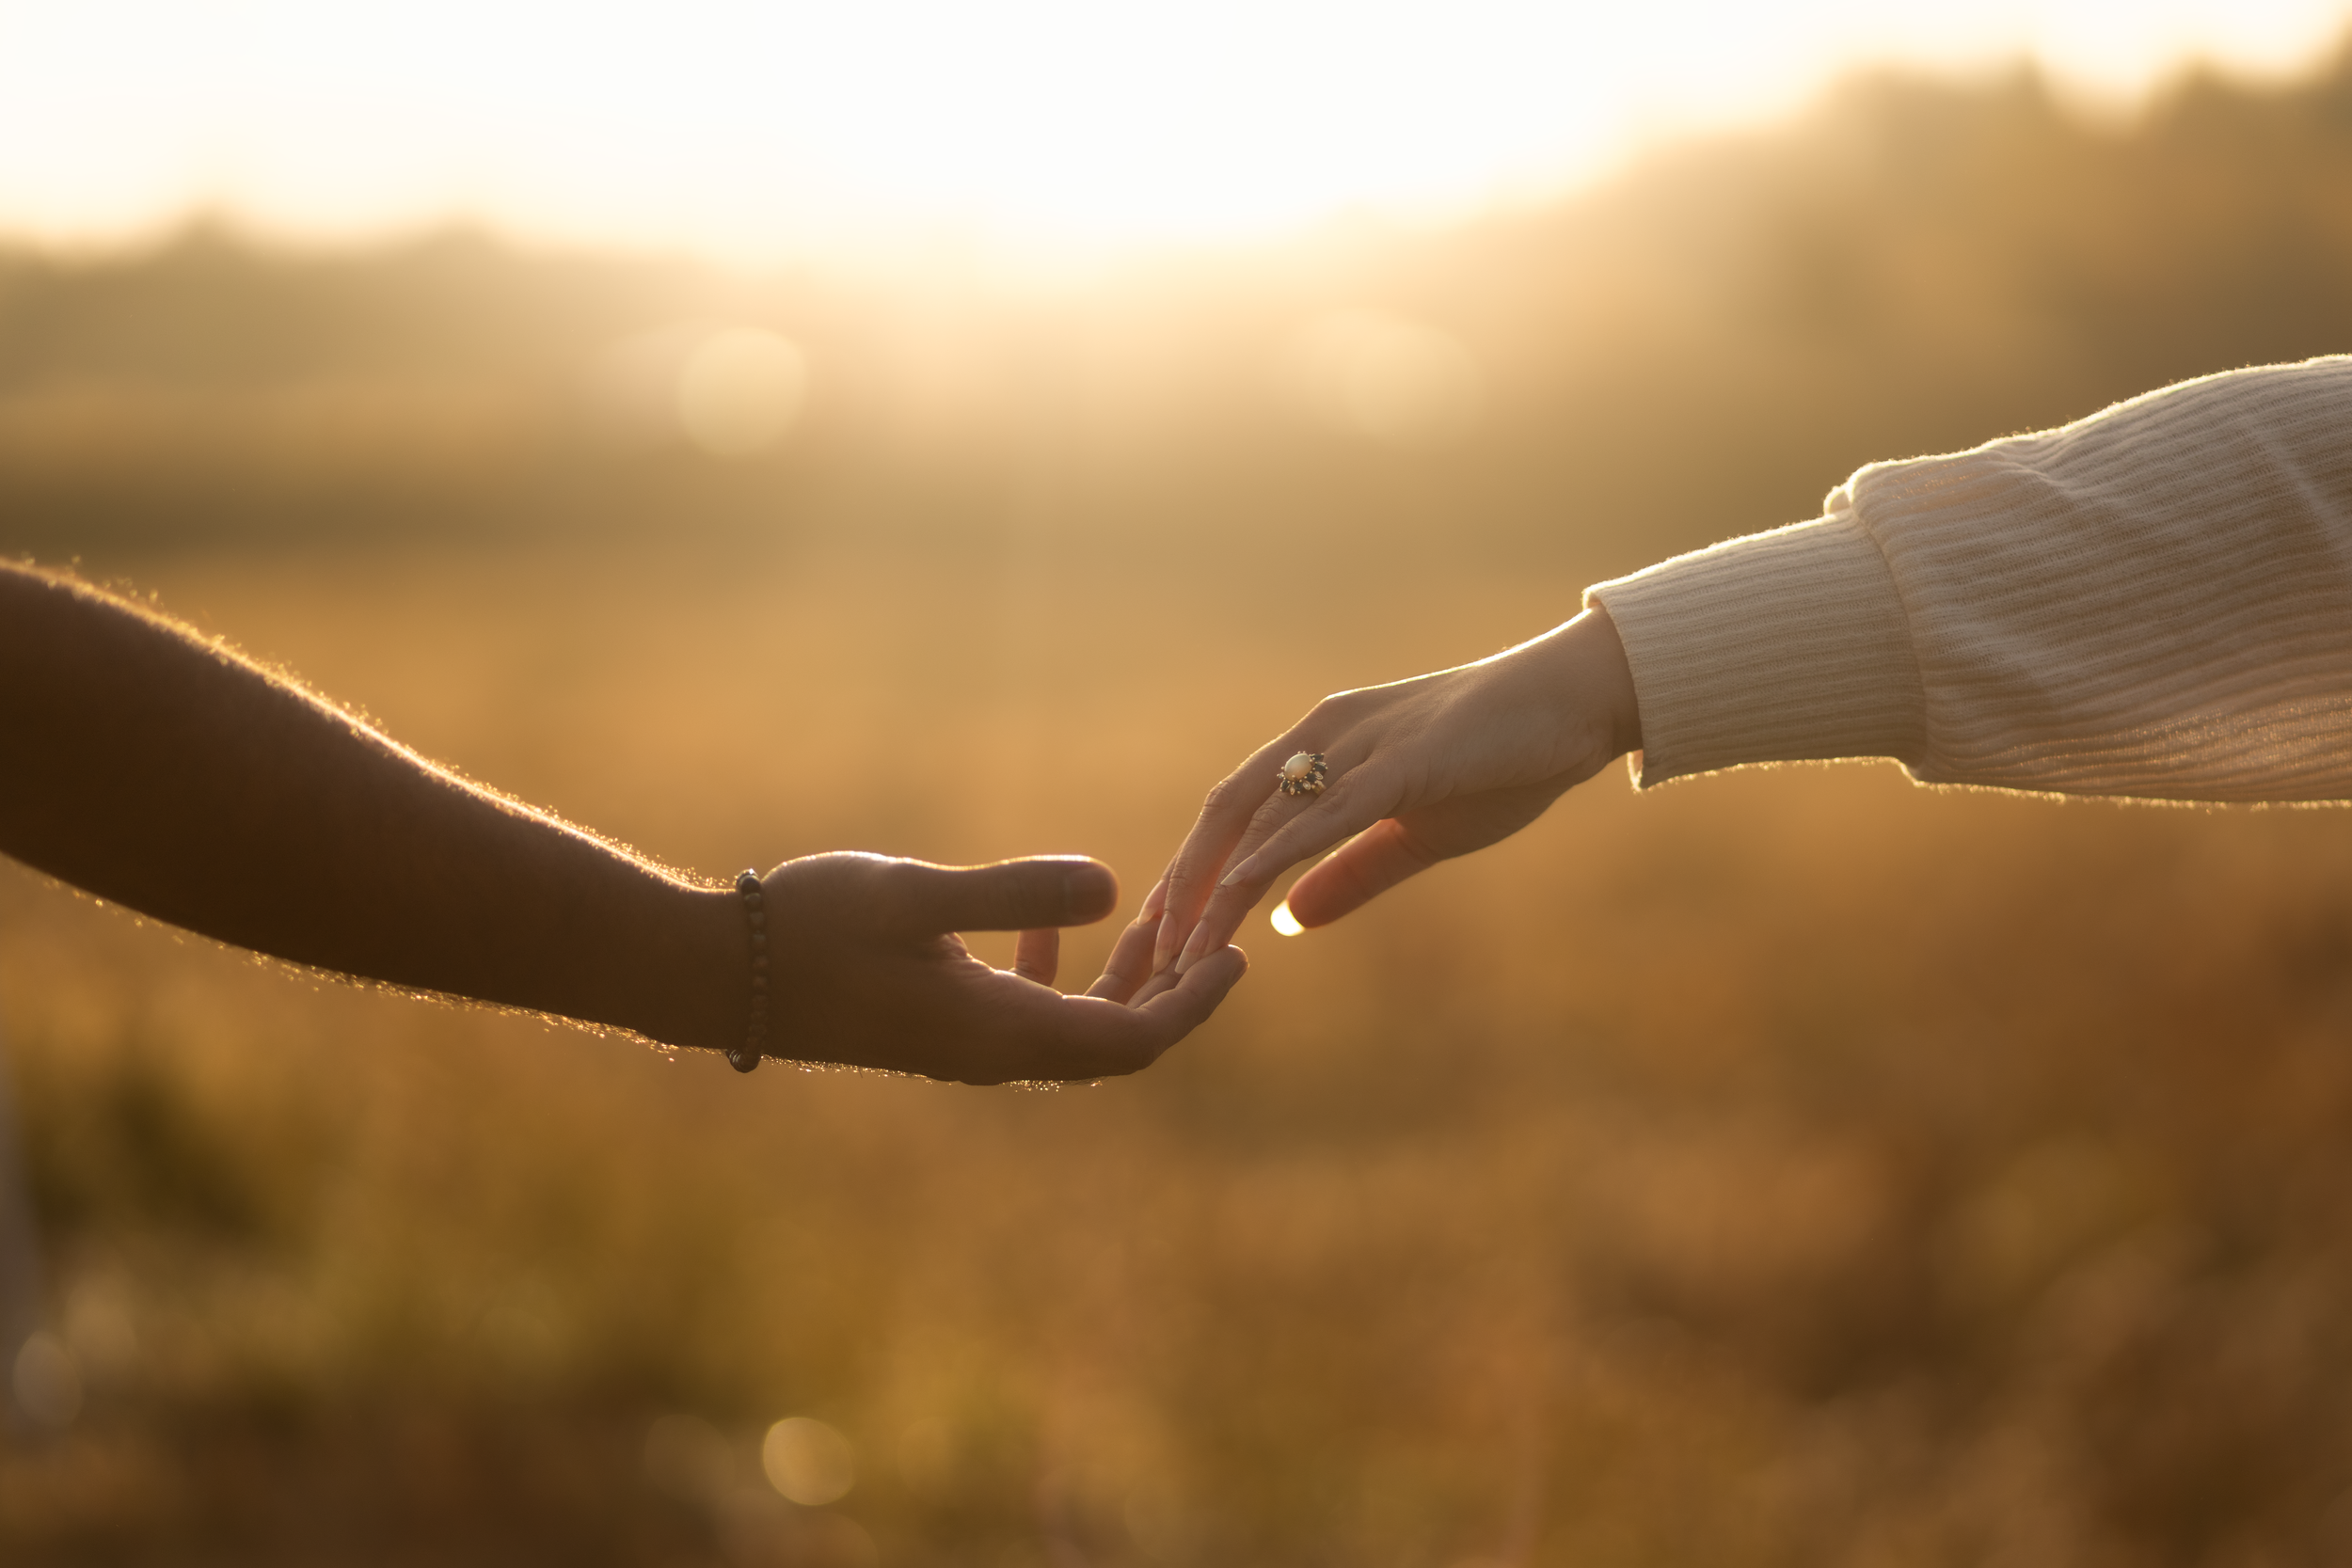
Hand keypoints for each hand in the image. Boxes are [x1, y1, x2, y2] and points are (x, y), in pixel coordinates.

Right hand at [761, 851, 1245, 1084]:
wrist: (712, 973)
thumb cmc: (810, 928)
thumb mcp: (915, 895)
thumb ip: (1013, 892)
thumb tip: (1113, 886)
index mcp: (996, 1033)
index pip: (1130, 1043)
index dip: (1193, 1005)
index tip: (1237, 953)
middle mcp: (989, 1054)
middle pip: (1114, 1043)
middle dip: (1170, 987)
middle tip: (1208, 920)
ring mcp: (962, 1046)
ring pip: (1073, 1029)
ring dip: (1121, 978)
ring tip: (1155, 914)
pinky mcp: (936, 1027)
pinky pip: (1028, 1016)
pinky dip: (1061, 975)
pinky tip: (1054, 925)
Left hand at [1151, 606, 1638, 973]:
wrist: (1580, 700)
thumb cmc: (1506, 760)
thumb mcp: (1416, 833)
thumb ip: (1351, 873)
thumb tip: (1289, 920)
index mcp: (1325, 747)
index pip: (1235, 813)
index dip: (1193, 873)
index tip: (1160, 934)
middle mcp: (1324, 735)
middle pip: (1224, 811)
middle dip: (1182, 884)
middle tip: (1146, 955)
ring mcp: (1360, 744)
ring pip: (1259, 818)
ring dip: (1212, 887)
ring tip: (1178, 949)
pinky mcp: (1400, 761)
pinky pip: (1321, 815)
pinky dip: (1273, 860)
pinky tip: (1243, 901)